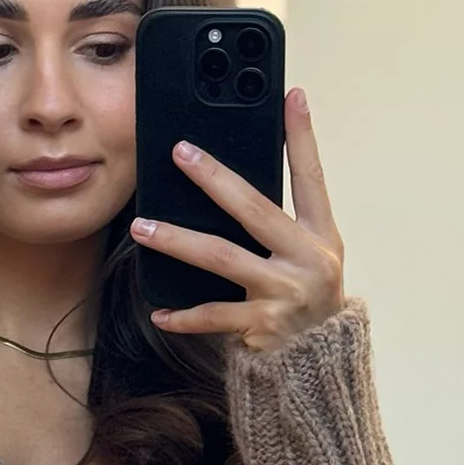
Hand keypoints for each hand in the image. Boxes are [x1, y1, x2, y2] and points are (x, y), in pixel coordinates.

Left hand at [128, 87, 344, 353]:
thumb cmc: (306, 305)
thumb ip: (280, 227)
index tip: (291, 96)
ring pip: (222, 258)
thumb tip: (230, 188)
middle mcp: (307, 260)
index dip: (302, 137)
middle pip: (255, 209)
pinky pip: (215, 316)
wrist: (319, 368)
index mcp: (321, 236)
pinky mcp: (263, 327)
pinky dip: (185, 316)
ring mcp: (284, 293)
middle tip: (181, 152)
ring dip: (178, 240)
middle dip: (215, 178)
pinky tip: (160, 312)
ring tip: (142, 227)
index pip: (311, 177)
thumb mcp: (307, 260)